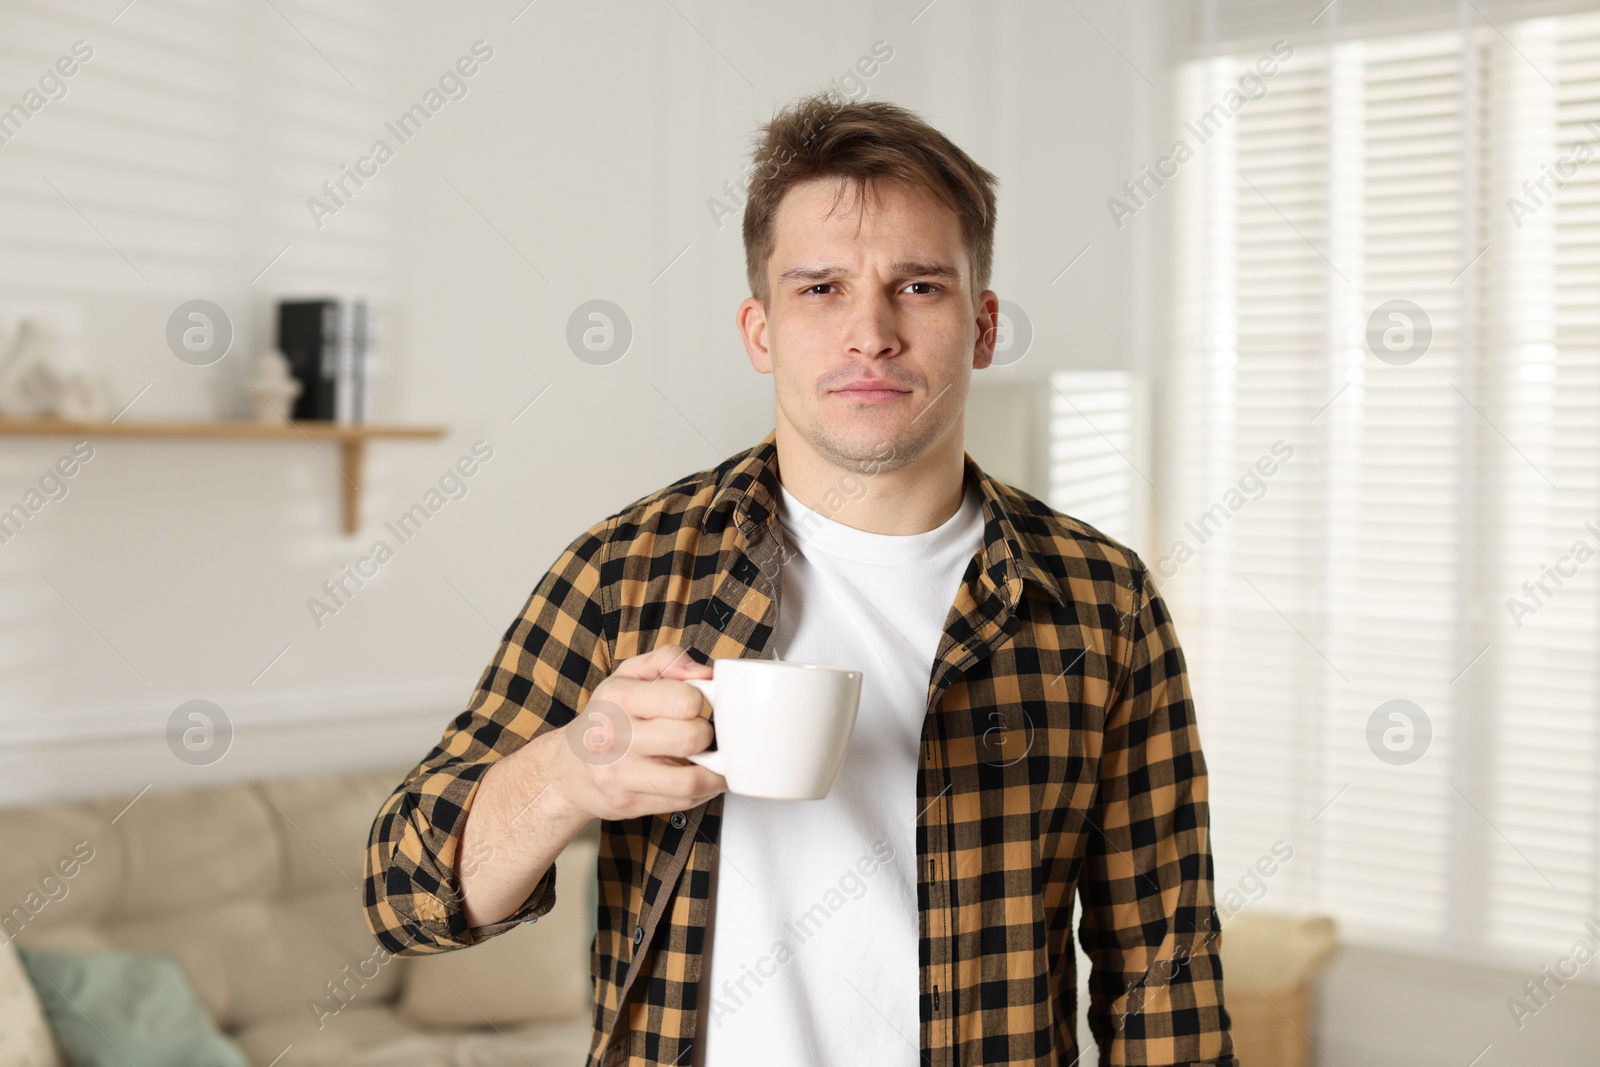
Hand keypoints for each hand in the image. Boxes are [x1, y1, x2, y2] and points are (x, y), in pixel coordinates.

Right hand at [545, 643, 726, 820]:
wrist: (568, 769)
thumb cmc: (606, 718)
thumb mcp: (627, 676)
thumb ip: (667, 661)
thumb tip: (704, 672)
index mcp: (617, 698)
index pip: (685, 700)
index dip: (700, 701)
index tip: (696, 705)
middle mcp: (614, 736)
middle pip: (691, 738)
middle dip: (707, 735)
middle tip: (700, 734)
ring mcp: (619, 774)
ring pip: (690, 780)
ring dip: (714, 772)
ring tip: (712, 761)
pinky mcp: (628, 803)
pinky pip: (682, 802)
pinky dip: (702, 791)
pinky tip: (698, 779)